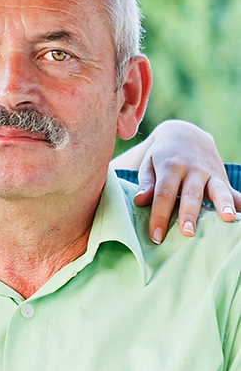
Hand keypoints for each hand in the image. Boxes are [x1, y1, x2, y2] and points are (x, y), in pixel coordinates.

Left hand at [131, 120, 239, 242]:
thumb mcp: (149, 165)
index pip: (163, 195)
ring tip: (228, 218)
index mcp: (171, 167)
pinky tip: (240, 216)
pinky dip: (238, 203)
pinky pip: (233, 192)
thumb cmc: (162, 157)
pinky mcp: (222, 177)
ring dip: (223, 204)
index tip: (156, 237)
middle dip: (189, 214)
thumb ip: (146, 183)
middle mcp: (193, 170)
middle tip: (188, 233)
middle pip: (191, 194)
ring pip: (218, 189)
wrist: (185, 133)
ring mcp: (210, 173)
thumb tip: (140, 201)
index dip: (160, 216)